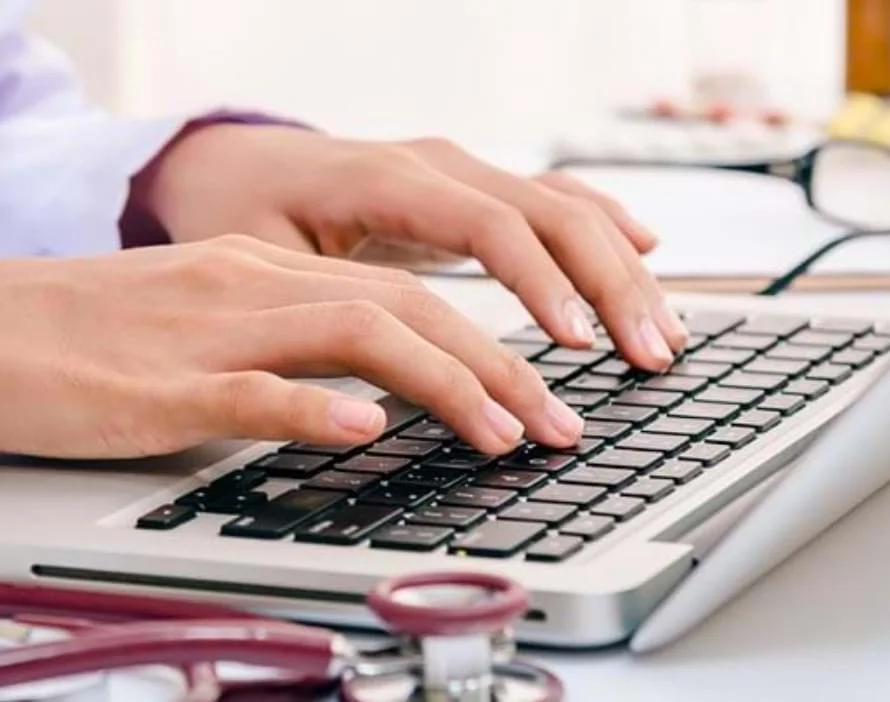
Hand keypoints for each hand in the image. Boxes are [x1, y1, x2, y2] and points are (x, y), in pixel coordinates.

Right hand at [0, 236, 582, 457]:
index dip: (489, 339)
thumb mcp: (182, 334)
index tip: (544, 390)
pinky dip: (316, 406)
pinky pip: (249, 388)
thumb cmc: (60, 341)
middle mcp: (242, 286)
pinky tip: (365, 431)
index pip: (400, 292)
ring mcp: (201, 331)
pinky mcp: (152, 387)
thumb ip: (270, 357)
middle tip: (561, 426)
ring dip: (448, 385)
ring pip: (354, 334)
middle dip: (503, 367)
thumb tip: (356, 400)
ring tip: (507, 436)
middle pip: (404, 307)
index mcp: (253, 272)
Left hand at [138, 125, 687, 370]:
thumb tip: (367, 400)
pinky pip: (551, 196)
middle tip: (648, 358)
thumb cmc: (236, 213)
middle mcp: (436, 166)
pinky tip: (646, 252)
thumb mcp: (257, 262)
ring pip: (564, 204)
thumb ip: (313, 314)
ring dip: (621, 267)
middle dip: (609, 285)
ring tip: (663, 335)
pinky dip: (603, 225)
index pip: (490, 227)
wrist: (227, 162)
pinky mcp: (467, 188)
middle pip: (551, 212)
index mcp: (386, 181)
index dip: (541, 285)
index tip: (578, 345)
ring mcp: (458, 171)